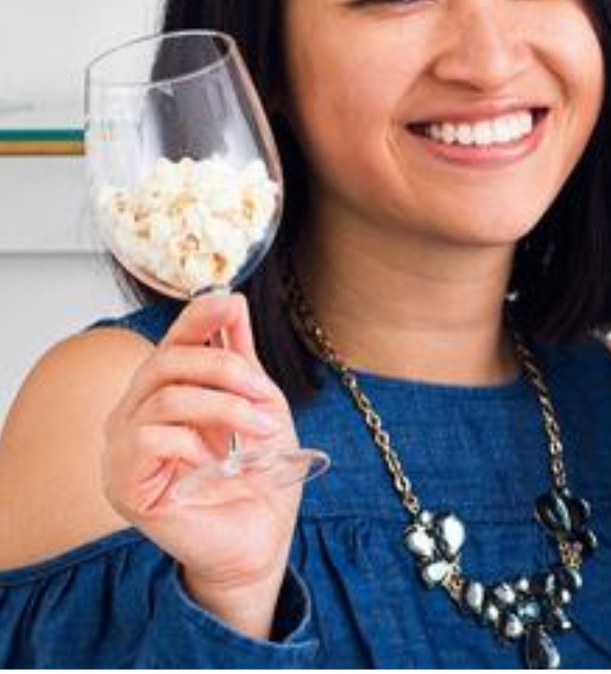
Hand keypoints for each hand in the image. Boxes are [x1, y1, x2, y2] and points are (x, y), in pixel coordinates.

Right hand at [101, 292, 301, 636]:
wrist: (260, 535)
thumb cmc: (257, 471)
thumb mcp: (257, 401)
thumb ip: (240, 355)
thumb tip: (232, 300)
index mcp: (163, 390)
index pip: (170, 339)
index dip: (198, 315)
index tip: (232, 302)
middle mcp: (133, 414)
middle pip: (166, 360)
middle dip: (225, 368)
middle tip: (263, 394)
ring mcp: (121, 449)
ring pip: (165, 396)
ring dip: (224, 407)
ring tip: (259, 431)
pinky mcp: (122, 484)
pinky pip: (149, 439)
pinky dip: (194, 442)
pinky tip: (216, 462)